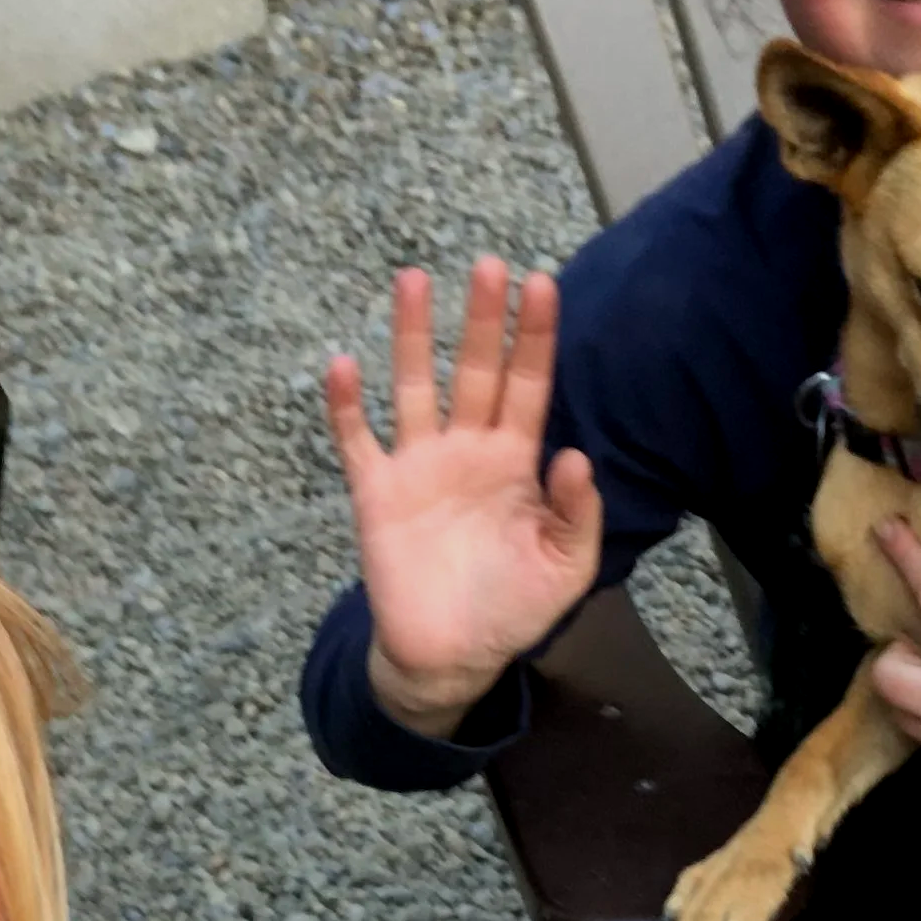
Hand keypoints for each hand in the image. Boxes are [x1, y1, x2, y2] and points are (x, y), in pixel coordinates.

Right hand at [325, 257, 601, 737]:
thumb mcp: (566, 568)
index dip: (535, 337)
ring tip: (413, 279)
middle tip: (487, 265)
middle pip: (475, 370)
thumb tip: (575, 456)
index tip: (541, 284)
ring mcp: (418, 467)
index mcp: (515, 462)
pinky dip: (347, 407)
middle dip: (481, 318)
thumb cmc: (512, 608)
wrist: (452, 656)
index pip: (528, 385)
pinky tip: (343, 365)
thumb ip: (578, 514)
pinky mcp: (377, 494)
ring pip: (415, 387)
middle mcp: (466, 450)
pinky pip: (358, 441)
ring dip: (413, 336)